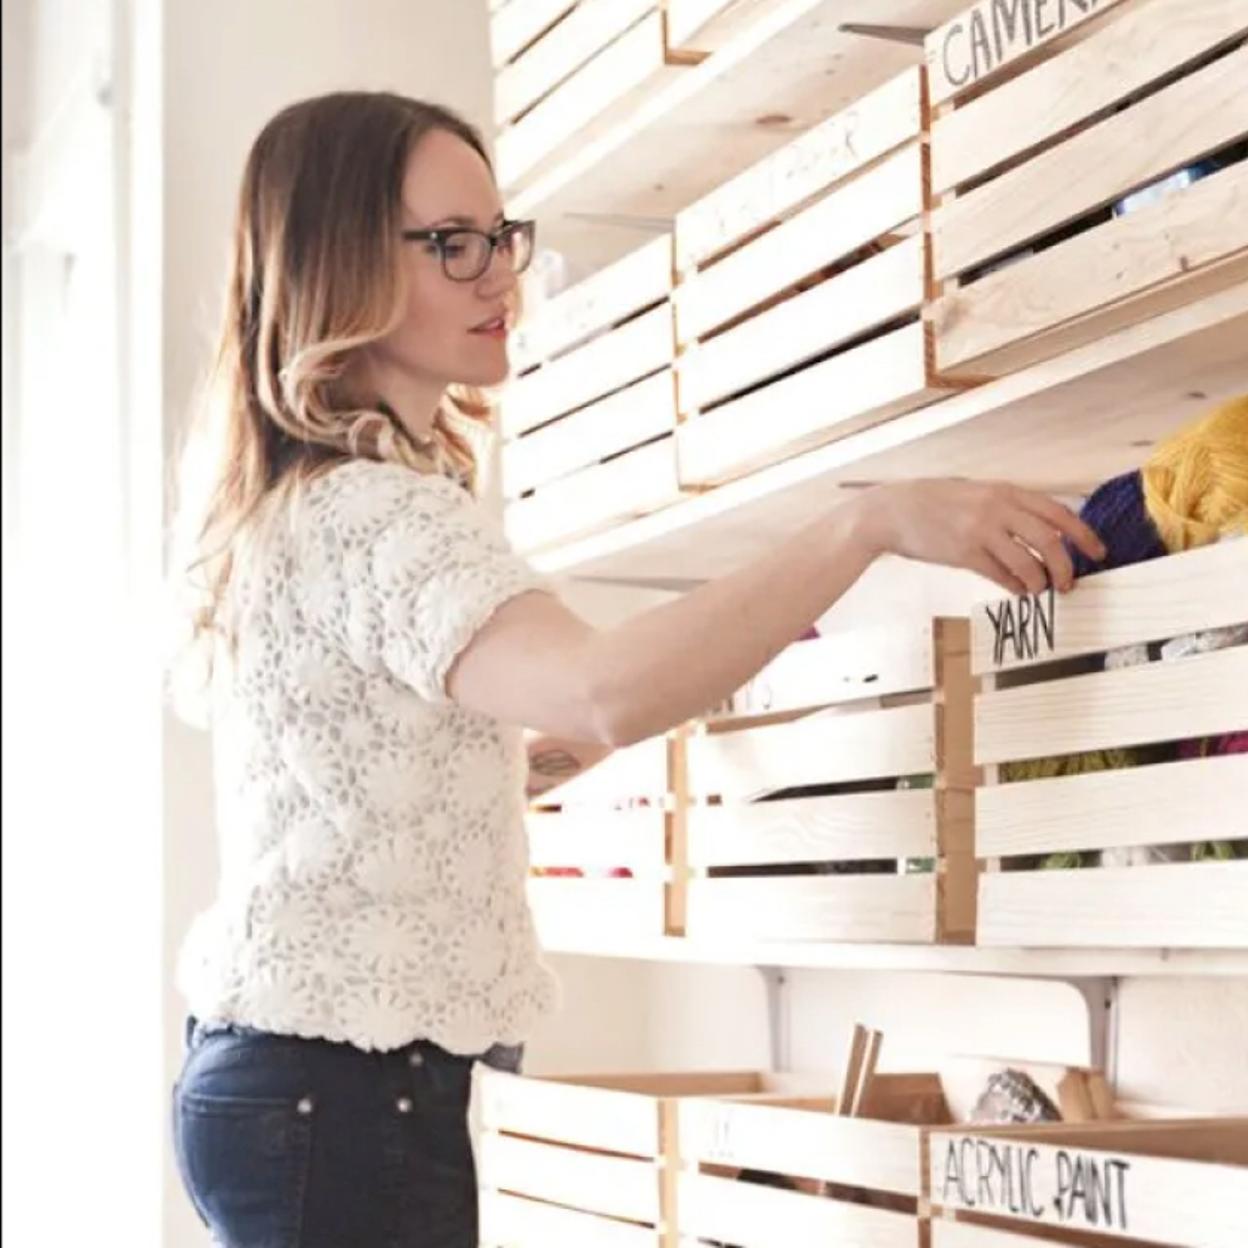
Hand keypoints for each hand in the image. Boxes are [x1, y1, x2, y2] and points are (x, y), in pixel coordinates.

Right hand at [855, 479, 1106, 594]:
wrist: (892, 511)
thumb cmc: (933, 502)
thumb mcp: (975, 494)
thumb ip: (1007, 508)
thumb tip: (1042, 531)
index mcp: (1004, 491)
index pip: (1058, 512)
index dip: (1083, 534)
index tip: (1097, 552)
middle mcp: (997, 508)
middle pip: (1051, 539)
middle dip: (1067, 565)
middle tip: (1070, 582)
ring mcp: (980, 531)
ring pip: (1029, 561)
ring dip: (1041, 581)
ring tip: (1042, 590)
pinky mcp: (964, 553)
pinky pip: (1001, 575)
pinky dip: (1015, 586)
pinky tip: (1018, 591)